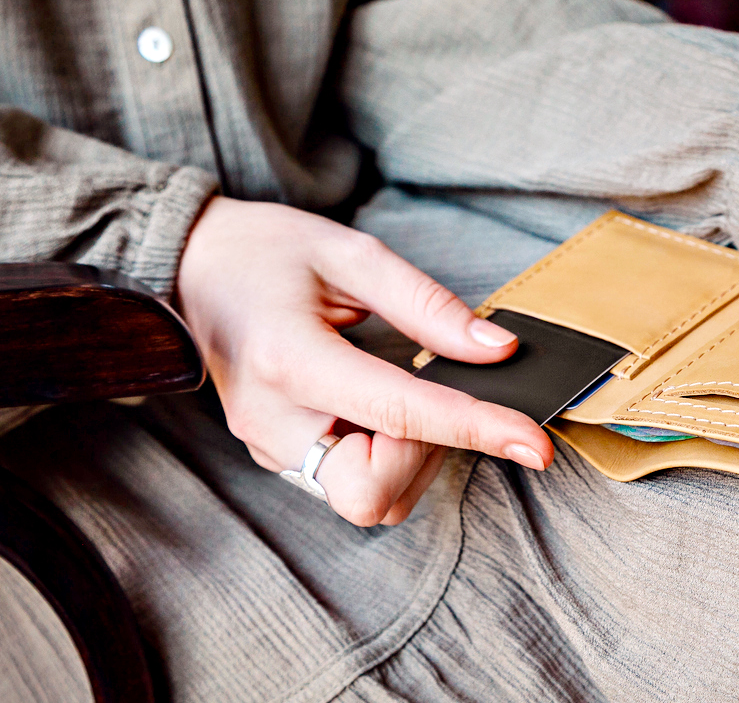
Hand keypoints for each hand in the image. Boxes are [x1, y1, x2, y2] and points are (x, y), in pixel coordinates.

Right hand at [176, 197, 552, 526]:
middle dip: (427, 453)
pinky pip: (350, 486)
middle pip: (375, 492)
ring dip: (412, 456)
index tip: (534, 444)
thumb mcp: (353, 254)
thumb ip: (429, 306)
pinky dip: (388, 457)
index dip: (477, 430)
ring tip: (400, 386)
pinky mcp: (275, 457)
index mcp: (290, 359)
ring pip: (369, 500)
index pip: (401, 415)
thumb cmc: (268, 251)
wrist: (192, 266)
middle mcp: (273, 420)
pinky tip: (381, 408)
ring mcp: (268, 447)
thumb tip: (497, 350)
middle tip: (430, 389)